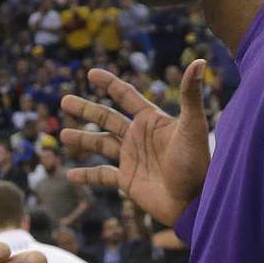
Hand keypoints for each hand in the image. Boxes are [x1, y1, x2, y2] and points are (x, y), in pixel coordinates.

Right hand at [59, 59, 209, 224]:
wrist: (195, 202)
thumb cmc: (197, 163)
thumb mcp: (193, 127)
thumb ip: (191, 95)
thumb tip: (200, 61)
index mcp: (151, 121)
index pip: (126, 96)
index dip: (109, 83)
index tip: (91, 73)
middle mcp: (139, 137)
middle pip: (107, 118)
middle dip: (86, 109)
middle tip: (64, 101)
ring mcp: (132, 158)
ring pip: (101, 144)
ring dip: (82, 139)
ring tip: (63, 134)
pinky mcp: (128, 180)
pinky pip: (102, 175)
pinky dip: (86, 175)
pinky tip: (70, 175)